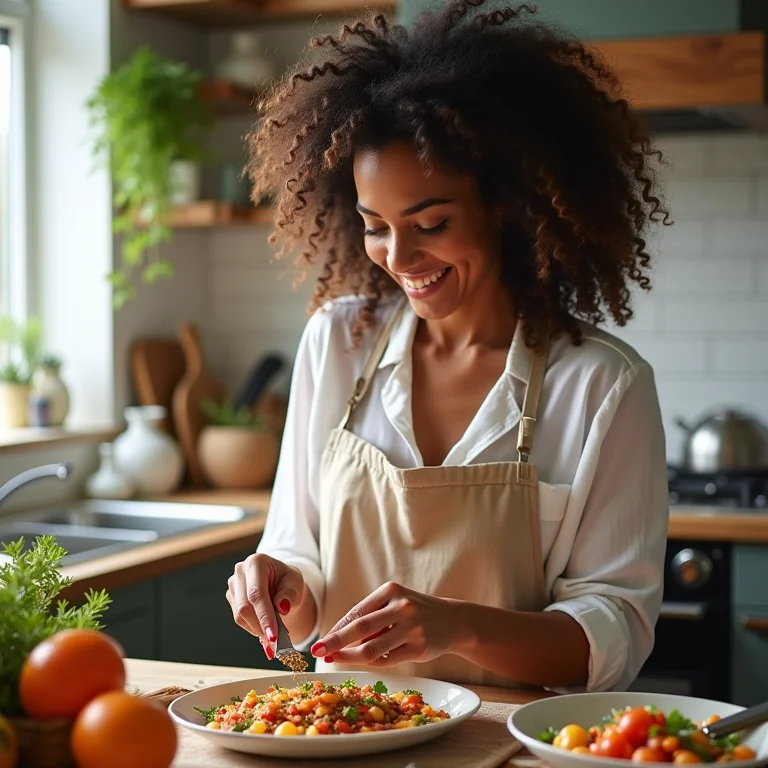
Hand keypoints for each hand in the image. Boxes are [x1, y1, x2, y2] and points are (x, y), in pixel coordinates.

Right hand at [226, 553, 304, 660]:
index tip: (273, 635)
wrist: (279, 582)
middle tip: (274, 643)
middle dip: (260, 627)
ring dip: (256, 629)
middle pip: (244, 606)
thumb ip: (289, 593)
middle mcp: (240, 571)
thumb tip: (282, 608)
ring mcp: (233, 584)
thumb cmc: (287, 580)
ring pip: (239, 615)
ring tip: (272, 638)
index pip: (257, 593)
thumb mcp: (295, 581)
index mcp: (256, 562)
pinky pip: (239, 619)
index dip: (264, 616)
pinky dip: (253, 628)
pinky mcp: (231, 597)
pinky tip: (264, 631)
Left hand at [311, 582, 464, 666]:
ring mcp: (411, 628)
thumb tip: (338, 636)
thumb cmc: (416, 611)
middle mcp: (401, 607)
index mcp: (391, 590)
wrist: (454, 620)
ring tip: (336, 660)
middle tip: (318, 651)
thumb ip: (371, 616)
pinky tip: (363, 662)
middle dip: (336, 641)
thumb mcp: (395, 603)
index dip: (337, 628)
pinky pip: (387, 660)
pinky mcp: (419, 648)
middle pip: (360, 628)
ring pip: (372, 648)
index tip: (321, 640)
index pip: (357, 612)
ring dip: (350, 656)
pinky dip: (372, 662)